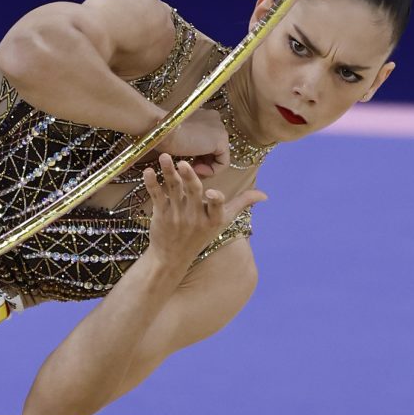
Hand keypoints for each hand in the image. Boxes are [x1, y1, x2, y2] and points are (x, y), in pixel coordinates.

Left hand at [141, 152, 265, 273]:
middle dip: (190, 178)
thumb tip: (264, 195)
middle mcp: (195, 217)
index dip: (216, 200)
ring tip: (165, 157)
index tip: (213, 193)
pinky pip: (156, 196)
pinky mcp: (161, 214)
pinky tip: (149, 171)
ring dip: (168, 173)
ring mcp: (177, 215)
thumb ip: (242, 203)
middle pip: (193, 194)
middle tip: (183, 163)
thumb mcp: (223, 221)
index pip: (217, 207)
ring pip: (173, 190)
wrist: (172, 257)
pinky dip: (151, 184)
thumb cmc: (201, 235)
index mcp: (213, 218)